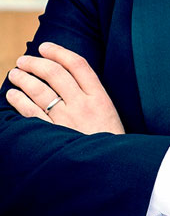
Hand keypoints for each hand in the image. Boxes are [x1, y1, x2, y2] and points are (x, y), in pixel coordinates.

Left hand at [6, 42, 124, 134]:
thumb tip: (66, 77)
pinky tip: (13, 94)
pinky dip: (19, 100)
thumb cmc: (110, 140)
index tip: (46, 47)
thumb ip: (91, 95)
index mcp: (100, 97)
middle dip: (36, 63)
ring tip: (15, 73)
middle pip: (55, 74)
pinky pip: (31, 113)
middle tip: (24, 60)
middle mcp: (82, 105)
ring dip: (23, 78)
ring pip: (40, 90)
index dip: (59, 52)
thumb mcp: (109, 113)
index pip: (77, 65)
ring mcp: (66, 120)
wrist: (111, 168)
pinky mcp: (54, 135)